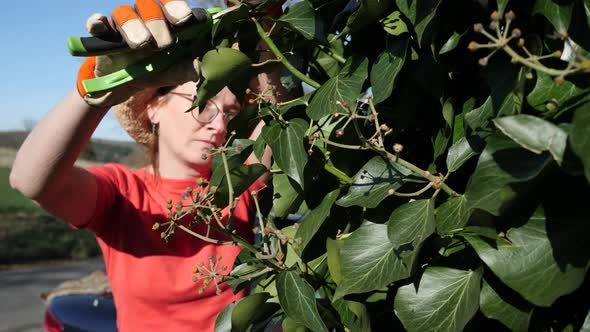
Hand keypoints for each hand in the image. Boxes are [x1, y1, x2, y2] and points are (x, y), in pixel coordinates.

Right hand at [77, 0, 200, 107]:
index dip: (178, 9)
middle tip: (164, 45)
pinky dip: (96, 21)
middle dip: (158, 23)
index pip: (171, 5)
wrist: (129, 86)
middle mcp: (145, 17)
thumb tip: (207, 64)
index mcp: (166, 21)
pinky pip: (96, 22)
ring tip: (142, 45)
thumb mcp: (179, 72)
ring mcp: (123, 24)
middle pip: (149, 6)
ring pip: (125, 13)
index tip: (185, 21)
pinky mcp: (103, 34)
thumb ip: (194, 66)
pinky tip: (99, 25)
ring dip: (134, 26)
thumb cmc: (159, 70)